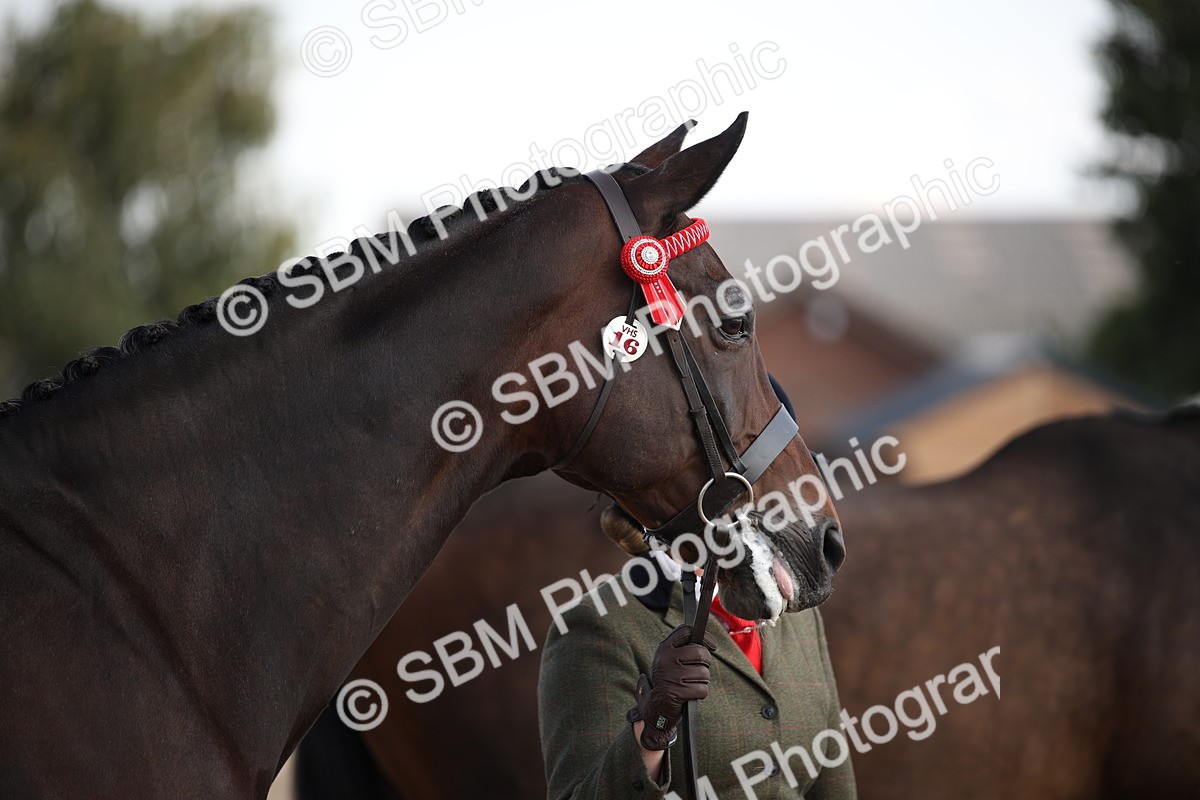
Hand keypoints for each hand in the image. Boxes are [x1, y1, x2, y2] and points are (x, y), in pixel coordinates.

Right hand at [627, 624, 717, 749]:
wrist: (656, 708)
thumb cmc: (670, 681)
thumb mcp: (671, 661)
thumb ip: (686, 649)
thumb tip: (710, 644)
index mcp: (664, 648)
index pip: (686, 631)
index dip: (703, 636)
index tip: (712, 645)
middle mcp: (665, 659)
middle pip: (700, 652)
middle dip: (706, 662)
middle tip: (700, 670)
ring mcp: (670, 675)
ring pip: (704, 672)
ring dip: (703, 680)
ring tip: (691, 684)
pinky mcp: (677, 692)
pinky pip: (703, 689)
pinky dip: (700, 693)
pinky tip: (690, 694)